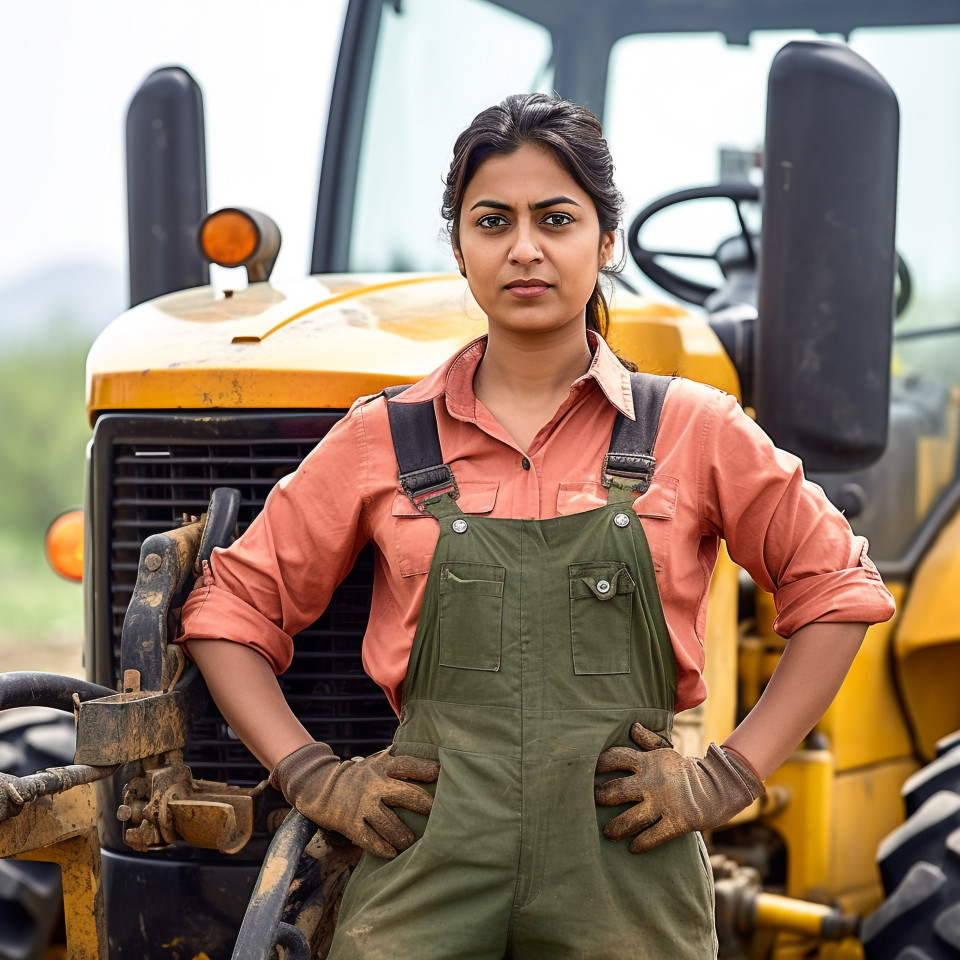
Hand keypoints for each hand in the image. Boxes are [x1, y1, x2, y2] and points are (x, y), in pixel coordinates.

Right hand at [270, 743, 439, 858]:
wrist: (320, 786)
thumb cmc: (360, 777)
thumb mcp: (376, 763)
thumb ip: (399, 765)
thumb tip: (435, 767)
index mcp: (382, 766)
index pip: (407, 765)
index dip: (424, 768)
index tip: (440, 773)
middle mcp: (373, 784)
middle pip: (404, 794)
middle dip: (422, 804)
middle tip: (436, 812)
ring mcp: (361, 805)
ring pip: (389, 823)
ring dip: (403, 835)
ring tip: (412, 842)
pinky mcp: (350, 823)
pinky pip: (369, 840)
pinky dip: (383, 848)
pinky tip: (393, 854)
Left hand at [594, 723, 764, 853]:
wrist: (719, 787)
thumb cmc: (686, 769)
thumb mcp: (667, 751)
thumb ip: (648, 741)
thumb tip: (632, 727)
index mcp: (648, 762)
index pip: (616, 758)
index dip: (600, 764)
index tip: (589, 771)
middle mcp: (652, 782)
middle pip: (617, 790)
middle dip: (600, 798)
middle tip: (592, 803)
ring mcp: (663, 803)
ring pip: (631, 819)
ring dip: (616, 828)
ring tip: (607, 833)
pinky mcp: (676, 822)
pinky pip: (653, 837)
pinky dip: (641, 843)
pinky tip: (632, 848)